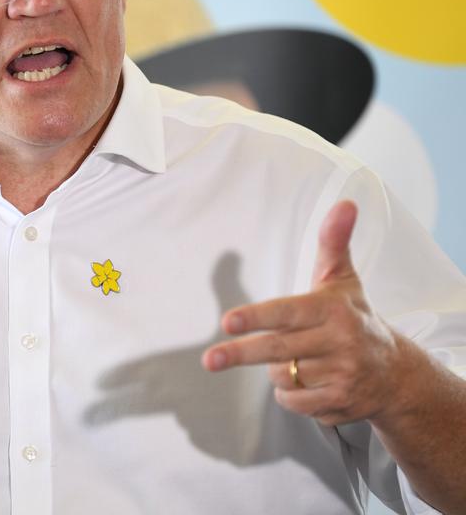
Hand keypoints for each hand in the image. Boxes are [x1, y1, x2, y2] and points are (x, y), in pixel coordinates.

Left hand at [202, 200, 405, 425]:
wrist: (395, 373)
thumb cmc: (355, 317)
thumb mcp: (343, 279)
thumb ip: (333, 241)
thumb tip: (345, 203)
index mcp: (333, 309)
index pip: (287, 313)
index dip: (256, 317)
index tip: (227, 322)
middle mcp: (340, 342)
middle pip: (277, 349)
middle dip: (239, 354)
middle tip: (210, 360)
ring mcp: (342, 375)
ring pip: (283, 376)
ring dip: (277, 372)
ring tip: (295, 360)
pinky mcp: (341, 403)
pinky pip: (295, 403)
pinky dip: (290, 396)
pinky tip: (304, 383)